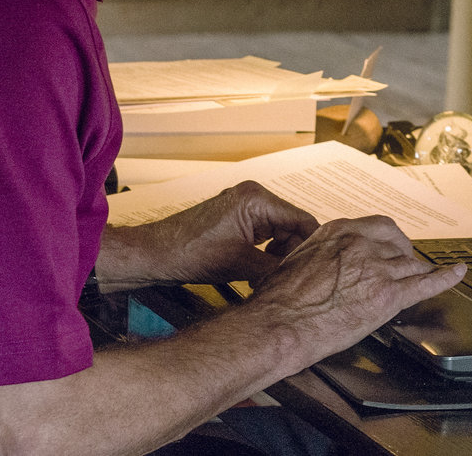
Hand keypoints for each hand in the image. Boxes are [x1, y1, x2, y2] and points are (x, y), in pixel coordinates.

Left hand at [102, 180, 316, 288]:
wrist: (156, 254)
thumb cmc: (191, 254)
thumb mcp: (242, 265)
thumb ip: (278, 265)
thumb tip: (302, 273)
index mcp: (257, 199)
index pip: (302, 219)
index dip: (311, 245)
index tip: (315, 268)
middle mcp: (254, 195)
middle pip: (292, 224)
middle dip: (293, 251)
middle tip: (290, 276)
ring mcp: (244, 204)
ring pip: (278, 229)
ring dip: (279, 252)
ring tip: (273, 275)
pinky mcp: (236, 215)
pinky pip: (263, 231)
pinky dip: (266, 249)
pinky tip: (261, 267)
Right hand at [236, 216, 466, 369]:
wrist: (279, 325)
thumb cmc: (277, 300)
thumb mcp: (295, 258)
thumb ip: (318, 252)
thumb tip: (319, 258)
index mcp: (340, 232)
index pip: (378, 228)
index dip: (388, 241)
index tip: (390, 247)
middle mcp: (362, 245)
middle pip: (398, 244)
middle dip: (404, 254)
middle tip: (405, 264)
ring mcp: (378, 269)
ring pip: (411, 264)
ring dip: (416, 272)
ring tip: (421, 277)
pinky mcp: (388, 297)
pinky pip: (426, 283)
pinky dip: (446, 278)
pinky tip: (457, 273)